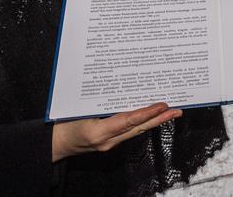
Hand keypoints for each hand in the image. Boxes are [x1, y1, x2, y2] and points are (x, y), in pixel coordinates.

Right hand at [51, 102, 181, 160]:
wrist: (56, 143)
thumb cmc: (63, 126)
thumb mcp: (78, 111)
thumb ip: (97, 103)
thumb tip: (118, 89)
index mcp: (99, 131)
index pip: (129, 121)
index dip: (147, 113)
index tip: (163, 105)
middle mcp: (108, 140)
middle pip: (139, 128)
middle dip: (159, 119)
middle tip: (177, 110)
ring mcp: (110, 143)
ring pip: (137, 130)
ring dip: (154, 121)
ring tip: (170, 111)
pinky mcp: (110, 141)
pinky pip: (129, 131)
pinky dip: (141, 123)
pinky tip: (150, 117)